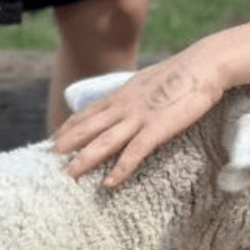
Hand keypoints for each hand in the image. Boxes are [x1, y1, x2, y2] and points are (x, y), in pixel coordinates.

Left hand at [52, 49, 223, 187]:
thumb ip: (134, 94)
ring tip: (67, 177)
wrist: (202, 65)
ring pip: (104, 142)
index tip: (53, 140)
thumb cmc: (181, 74)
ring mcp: (139, 117)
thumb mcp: (148, 82)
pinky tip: (109, 184)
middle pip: (88, 128)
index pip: (88, 112)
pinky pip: (134, 152)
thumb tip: (128, 100)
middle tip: (46, 161)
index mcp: (122, 94)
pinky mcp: (157, 128)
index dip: (69, 127)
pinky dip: (120, 169)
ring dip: (84, 160)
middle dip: (66, 145)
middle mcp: (124, 106)